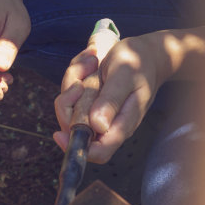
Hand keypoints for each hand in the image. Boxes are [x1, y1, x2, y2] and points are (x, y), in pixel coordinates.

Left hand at [53, 33, 167, 162]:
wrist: (145, 53)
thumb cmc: (139, 64)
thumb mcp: (125, 76)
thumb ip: (112, 100)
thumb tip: (97, 126)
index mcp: (122, 124)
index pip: (99, 151)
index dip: (77, 148)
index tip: (58, 134)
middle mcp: (106, 123)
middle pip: (72, 127)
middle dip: (72, 97)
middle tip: (91, 69)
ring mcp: (94, 111)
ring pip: (67, 106)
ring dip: (75, 78)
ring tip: (94, 61)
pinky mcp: (87, 100)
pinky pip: (69, 91)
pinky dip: (76, 72)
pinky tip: (92, 60)